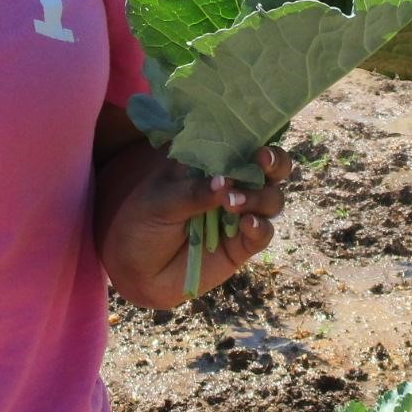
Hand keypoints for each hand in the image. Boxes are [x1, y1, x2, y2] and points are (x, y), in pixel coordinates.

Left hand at [95, 140, 294, 309]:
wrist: (137, 272)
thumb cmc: (143, 224)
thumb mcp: (160, 201)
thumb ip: (193, 192)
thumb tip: (225, 181)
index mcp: (210, 165)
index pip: (241, 144)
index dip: (254, 139)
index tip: (254, 144)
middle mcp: (232, 185)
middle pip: (269, 169)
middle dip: (274, 163)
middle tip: (262, 161)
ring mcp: (240, 214)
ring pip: (271, 199)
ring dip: (259, 197)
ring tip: (233, 202)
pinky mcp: (242, 245)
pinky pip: (263, 233)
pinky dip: (260, 227)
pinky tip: (247, 224)